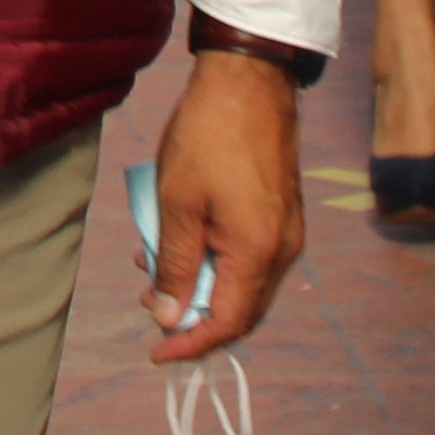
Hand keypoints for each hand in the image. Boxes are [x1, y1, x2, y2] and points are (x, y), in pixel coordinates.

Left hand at [147, 48, 303, 361]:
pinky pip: (248, 257)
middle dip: (193, 315)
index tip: (156, 352)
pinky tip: (180, 241)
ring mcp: (286, 233)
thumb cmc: (208, 137)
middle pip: (239, 310)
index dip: (191, 343)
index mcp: (258, 254)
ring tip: (153, 267)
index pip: (227, 323)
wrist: (248, 82)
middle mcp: (282, 251)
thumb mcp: (177, 204)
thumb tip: (169, 316)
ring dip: (200, 285)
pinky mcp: (281, 215)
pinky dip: (214, 261)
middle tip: (148, 303)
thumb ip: (173, 265)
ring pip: (242, 283)